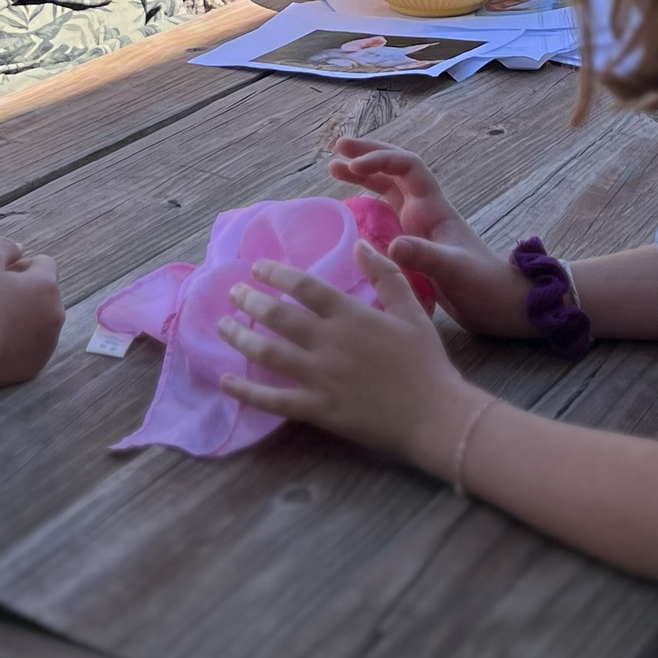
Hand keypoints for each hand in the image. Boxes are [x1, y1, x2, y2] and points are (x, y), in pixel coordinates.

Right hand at [0, 238, 64, 387]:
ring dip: (24, 314)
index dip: (19, 266)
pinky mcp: (39, 361)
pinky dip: (20, 338)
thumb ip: (5, 246)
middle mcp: (56, 312)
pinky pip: (33, 342)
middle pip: (43, 291)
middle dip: (23, 290)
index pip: (43, 263)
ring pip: (40, 317)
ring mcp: (50, 340)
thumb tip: (20, 249)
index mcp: (47, 285)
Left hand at [218, 242, 478, 465]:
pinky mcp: (317, 409)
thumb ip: (386, 275)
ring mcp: (319, 377)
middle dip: (249, 301)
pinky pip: (273, 399)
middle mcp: (328, 342)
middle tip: (232, 293)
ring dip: (239, 338)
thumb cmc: (426, 361)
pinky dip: (246, 390)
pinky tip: (226, 381)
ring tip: (222, 327)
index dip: (275, 274)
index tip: (256, 268)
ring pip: (268, 353)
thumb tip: (361, 243)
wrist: (435, 414)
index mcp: (350, 315)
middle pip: (277, 316)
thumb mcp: (412, 309)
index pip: (303, 286)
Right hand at [329, 137, 531, 334]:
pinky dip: (365, 204)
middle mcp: (423, 209)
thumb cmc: (482, 284)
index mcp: (434, 207)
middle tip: (337, 147)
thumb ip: (426, 257)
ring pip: (387, 188)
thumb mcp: (455, 270)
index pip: (407, 166)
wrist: (498, 305)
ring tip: (333, 167)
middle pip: (394, 169)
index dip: (381, 159)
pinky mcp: (410, 243)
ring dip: (363, 175)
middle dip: (367, 154)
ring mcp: (416, 225)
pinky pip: (383, 214)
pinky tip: (348, 208)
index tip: (353, 165)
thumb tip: (393, 246)